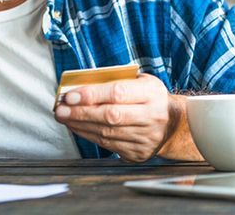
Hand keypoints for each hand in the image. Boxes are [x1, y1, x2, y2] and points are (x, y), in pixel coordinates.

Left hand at [54, 73, 183, 161]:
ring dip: (80, 125)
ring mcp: (147, 138)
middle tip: (60, 109)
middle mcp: (152, 117)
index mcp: (151, 93)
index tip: (69, 95)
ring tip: (64, 117)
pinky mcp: (139, 153)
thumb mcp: (138, 81)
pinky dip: (89, 135)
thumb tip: (79, 85)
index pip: (118, 93)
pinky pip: (108, 145)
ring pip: (107, 133)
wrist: (173, 123)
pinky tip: (77, 127)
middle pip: (110, 116)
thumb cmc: (148, 97)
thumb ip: (113, 81)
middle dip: (80, 112)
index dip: (91, 94)